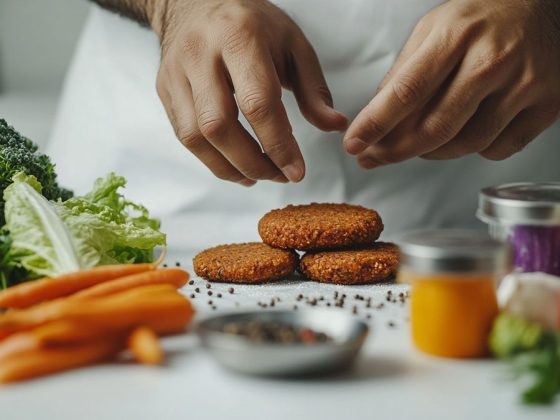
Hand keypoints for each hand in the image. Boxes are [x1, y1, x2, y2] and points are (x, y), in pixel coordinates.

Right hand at [154, 0, 347, 184]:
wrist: (195, 3)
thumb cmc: (251, 24)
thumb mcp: (293, 44)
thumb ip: (314, 88)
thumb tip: (333, 125)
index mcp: (239, 37)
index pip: (257, 102)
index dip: (278, 144)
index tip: (296, 171)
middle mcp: (201, 54)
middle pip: (220, 125)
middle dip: (252, 161)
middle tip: (278, 176)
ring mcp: (177, 73)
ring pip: (196, 135)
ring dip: (229, 167)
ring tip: (257, 175)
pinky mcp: (166, 90)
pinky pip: (184, 135)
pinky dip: (211, 159)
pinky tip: (234, 166)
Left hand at [343, 0, 559, 168]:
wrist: (545, 5)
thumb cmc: (484, 16)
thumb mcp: (434, 29)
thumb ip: (404, 71)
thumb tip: (377, 115)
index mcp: (456, 36)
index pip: (406, 92)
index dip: (375, 125)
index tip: (355, 144)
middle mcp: (491, 61)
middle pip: (434, 128)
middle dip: (394, 151)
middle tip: (373, 157)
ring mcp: (524, 85)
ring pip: (465, 145)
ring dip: (431, 154)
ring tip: (417, 145)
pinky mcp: (547, 105)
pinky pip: (498, 149)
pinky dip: (474, 150)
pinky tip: (464, 134)